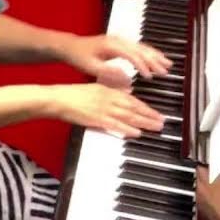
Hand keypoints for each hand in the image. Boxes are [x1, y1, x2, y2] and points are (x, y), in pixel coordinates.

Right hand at [49, 83, 164, 137]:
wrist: (57, 99)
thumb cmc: (71, 94)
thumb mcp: (93, 87)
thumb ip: (110, 90)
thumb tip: (124, 92)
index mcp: (107, 90)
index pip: (131, 99)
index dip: (145, 106)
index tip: (155, 112)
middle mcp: (108, 98)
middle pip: (133, 108)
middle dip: (150, 115)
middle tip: (162, 121)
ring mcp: (103, 109)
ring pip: (129, 116)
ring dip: (144, 122)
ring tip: (156, 127)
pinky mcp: (97, 119)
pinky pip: (116, 125)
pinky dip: (128, 129)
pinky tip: (137, 132)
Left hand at [58, 33, 171, 81]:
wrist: (70, 46)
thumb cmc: (78, 57)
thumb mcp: (91, 67)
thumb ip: (109, 73)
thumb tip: (127, 79)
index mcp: (111, 45)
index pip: (132, 55)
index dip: (142, 66)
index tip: (150, 77)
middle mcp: (117, 40)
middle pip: (140, 49)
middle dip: (154, 60)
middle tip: (165, 71)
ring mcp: (118, 40)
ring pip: (141, 47)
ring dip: (154, 55)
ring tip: (167, 64)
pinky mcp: (119, 43)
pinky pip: (137, 46)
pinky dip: (148, 52)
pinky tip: (157, 58)